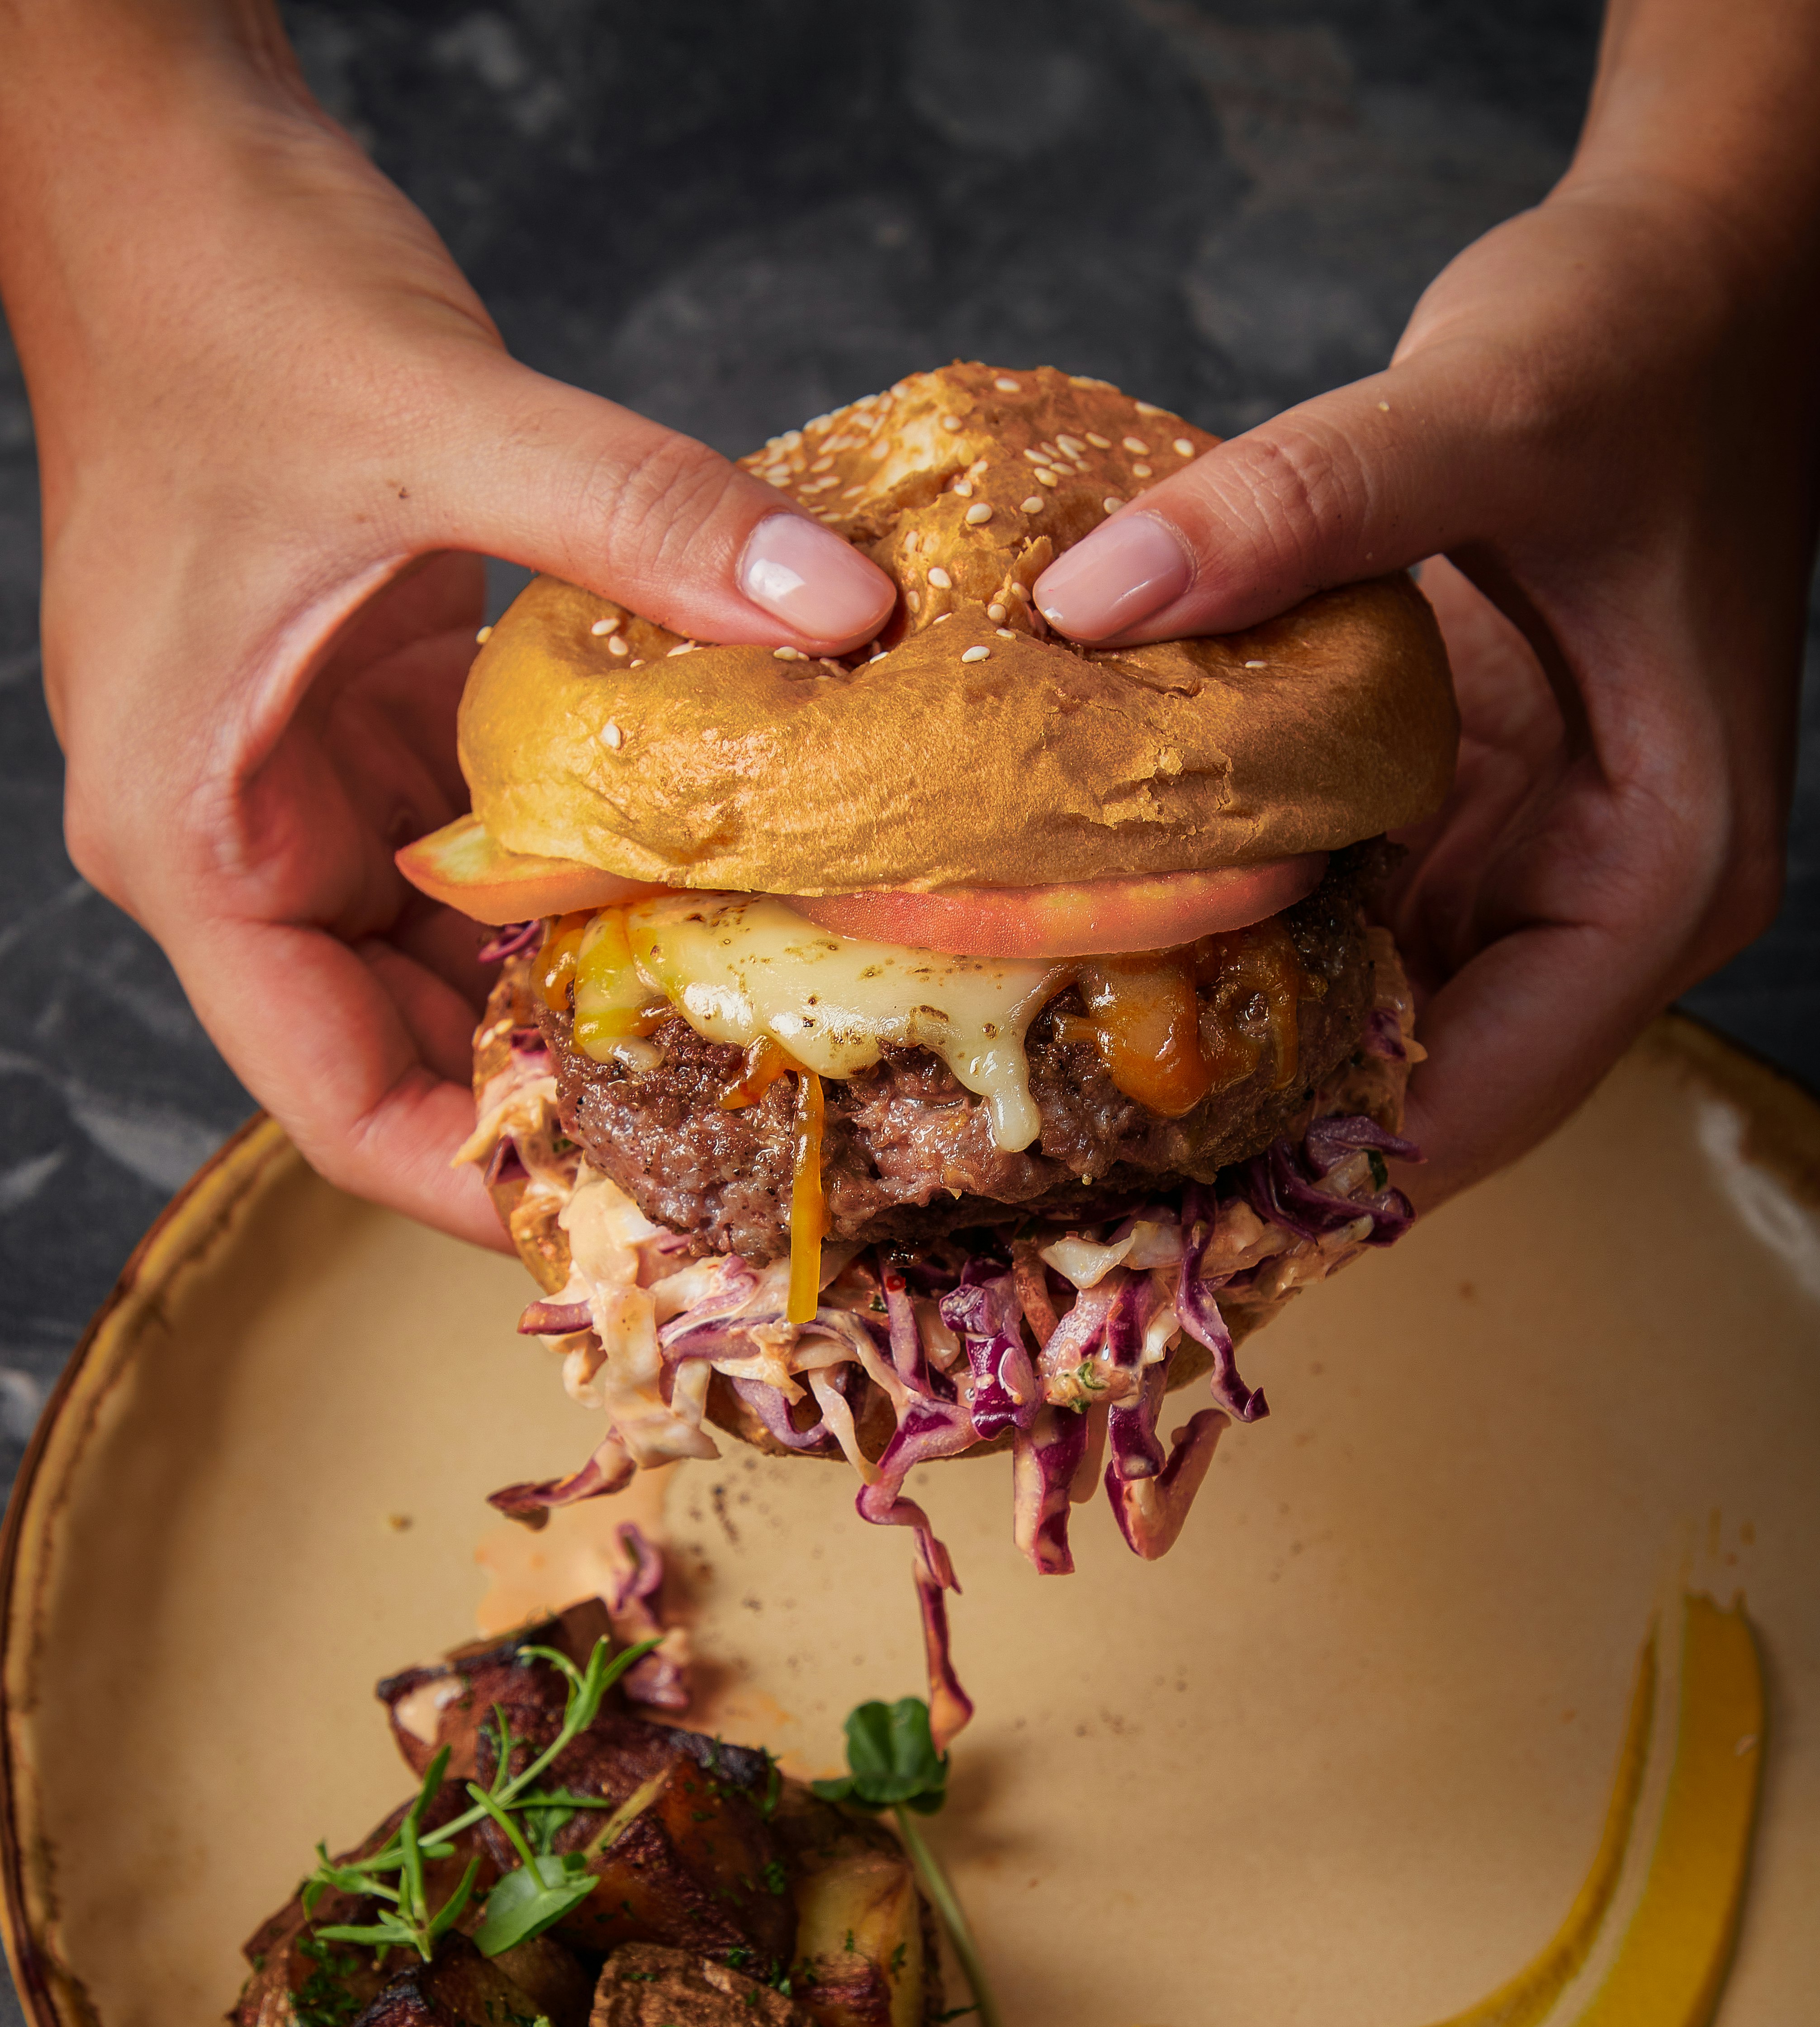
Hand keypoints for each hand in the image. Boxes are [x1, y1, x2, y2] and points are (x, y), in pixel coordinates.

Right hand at [0, 6, 893, 1241]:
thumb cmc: (225, 301)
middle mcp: (246, 847)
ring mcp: (311, 795)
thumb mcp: (437, 416)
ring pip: (461, 970)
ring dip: (596, 1006)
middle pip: (409, 1060)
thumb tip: (834, 606)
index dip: (483, 1190)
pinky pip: (490, 863)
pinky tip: (717, 899)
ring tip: (762, 1051)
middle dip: (566, 1111)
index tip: (635, 1227)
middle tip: (745, 1154)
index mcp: (199, 839)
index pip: (339, 1104)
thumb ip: (638, 519)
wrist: (162, 184)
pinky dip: (593, 894)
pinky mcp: (375, 731)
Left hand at [1034, 18, 1819, 1205]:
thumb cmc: (1644, 342)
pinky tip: (1090, 951)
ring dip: (1221, 1061)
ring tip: (1034, 1115)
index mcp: (1654, 874)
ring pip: (1365, 1022)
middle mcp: (1593, 901)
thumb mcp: (1491, 407)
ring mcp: (1523, 860)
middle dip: (1241, 1150)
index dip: (1312, 1184)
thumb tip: (1091, 600)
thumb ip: (1304, 502)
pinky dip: (1232, 947)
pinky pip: (1339, 921)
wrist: (1694, 266)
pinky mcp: (1461, 809)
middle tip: (1040, 1194)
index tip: (1144, 1233)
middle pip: (1412, 1097)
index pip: (1480, 1105)